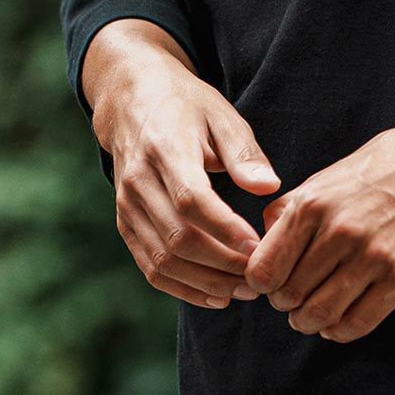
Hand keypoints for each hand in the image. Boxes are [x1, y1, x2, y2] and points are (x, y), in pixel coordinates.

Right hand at [93, 26, 281, 310]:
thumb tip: (269, 187)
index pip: (192, 200)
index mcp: (165, 149)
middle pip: (178, 237)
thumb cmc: (187, 106)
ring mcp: (127, 206)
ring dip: (205, 282)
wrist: (132, 100)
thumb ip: (244, 152)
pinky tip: (215, 294)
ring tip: (244, 290)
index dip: (224, 229)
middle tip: (260, 276)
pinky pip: (150, 266)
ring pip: (163, 260)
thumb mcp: (220, 115)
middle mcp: (139, 181)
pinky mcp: (125, 223)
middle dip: (222, 264)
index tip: (257, 246)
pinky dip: (182, 287)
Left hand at [240, 118, 394, 341]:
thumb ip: (297, 203)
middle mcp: (339, 231)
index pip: (265, 268)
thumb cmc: (394, 160)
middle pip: (289, 296)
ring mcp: (373, 256)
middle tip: (297, 301)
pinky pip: (358, 323)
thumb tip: (264, 234)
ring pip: (320, 314)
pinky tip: (341, 320)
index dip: (264, 283)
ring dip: (311, 322)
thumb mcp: (335, 172)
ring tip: (315, 315)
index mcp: (314, 202)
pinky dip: (342, 330)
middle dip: (288, 304)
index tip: (275, 283)